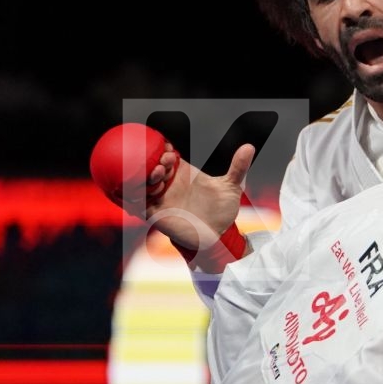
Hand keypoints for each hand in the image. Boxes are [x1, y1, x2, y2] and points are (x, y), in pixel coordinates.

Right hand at [142, 142, 254, 256]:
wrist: (218, 235)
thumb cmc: (223, 210)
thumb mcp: (232, 186)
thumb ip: (238, 167)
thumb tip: (249, 147)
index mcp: (184, 173)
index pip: (167, 156)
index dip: (164, 151)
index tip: (169, 152)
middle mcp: (170, 183)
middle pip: (152, 166)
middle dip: (154, 163)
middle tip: (164, 166)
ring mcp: (161, 197)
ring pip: (142, 183)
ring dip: (145, 178)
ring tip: (157, 178)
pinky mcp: (155, 213)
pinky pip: (137, 203)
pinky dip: (133, 197)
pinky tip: (136, 193)